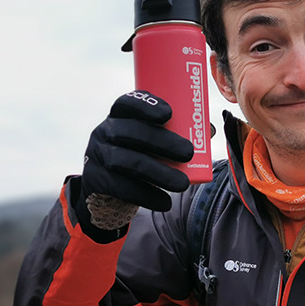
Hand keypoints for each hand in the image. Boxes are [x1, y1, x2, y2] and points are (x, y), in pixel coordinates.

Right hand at [80, 91, 193, 214]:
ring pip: (126, 162)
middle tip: (188, 152)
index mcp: (119, 116)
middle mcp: (104, 132)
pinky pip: (120, 187)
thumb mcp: (150, 142)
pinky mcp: (95, 180)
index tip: (169, 114)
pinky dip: (145, 196)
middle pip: (130, 132)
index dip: (146, 106)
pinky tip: (164, 202)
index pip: (127, 103)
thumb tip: (209, 130)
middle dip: (161, 142)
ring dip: (158, 173)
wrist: (107, 190)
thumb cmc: (138, 156)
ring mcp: (96, 156)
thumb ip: (176, 132)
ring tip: (182, 184)